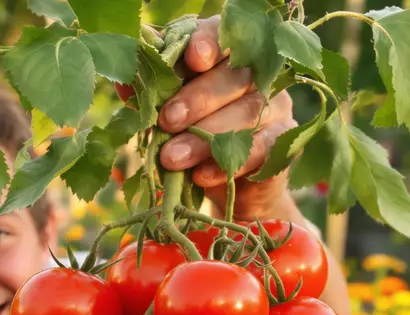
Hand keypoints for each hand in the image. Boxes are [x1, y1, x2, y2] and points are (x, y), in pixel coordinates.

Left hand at [156, 16, 299, 220]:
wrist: (224, 183)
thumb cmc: (191, 135)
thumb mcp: (167, 112)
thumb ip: (151, 94)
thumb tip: (126, 84)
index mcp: (226, 55)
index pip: (222, 35)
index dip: (209, 43)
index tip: (192, 60)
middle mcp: (257, 74)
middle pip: (235, 76)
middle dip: (198, 99)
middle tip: (167, 121)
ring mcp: (275, 106)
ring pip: (247, 114)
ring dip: (206, 137)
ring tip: (171, 158)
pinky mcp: (283, 142)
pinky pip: (261, 149)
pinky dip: (228, 163)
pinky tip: (201, 175)